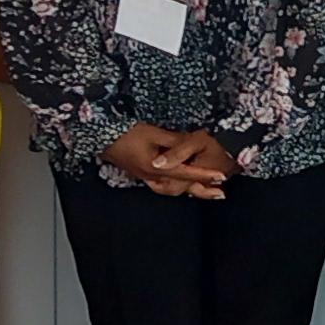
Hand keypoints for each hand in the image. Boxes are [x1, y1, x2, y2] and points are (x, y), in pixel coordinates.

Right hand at [109, 124, 233, 198]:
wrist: (103, 139)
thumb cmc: (127, 135)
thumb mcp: (154, 134)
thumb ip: (175, 142)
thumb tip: (193, 143)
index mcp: (157, 169)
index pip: (187, 173)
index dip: (205, 175)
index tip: (221, 177)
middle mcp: (153, 178)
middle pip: (182, 187)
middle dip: (202, 189)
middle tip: (220, 191)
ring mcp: (148, 179)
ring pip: (174, 189)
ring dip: (191, 189)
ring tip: (208, 190)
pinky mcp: (144, 177)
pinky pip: (165, 186)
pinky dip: (178, 186)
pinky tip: (184, 184)